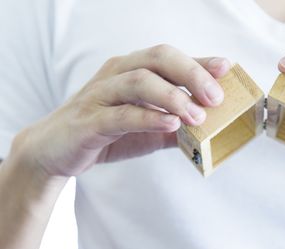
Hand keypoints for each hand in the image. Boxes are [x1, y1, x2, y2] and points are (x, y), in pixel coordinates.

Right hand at [11, 44, 230, 176]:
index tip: (226, 68)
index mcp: (132, 71)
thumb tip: (212, 130)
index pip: (170, 58)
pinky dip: (148, 117)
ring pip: (139, 81)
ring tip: (198, 116)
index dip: (200, 62)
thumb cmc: (104, 133)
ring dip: (173, 97)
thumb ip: (175, 126)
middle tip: (215, 96)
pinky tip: (171, 124)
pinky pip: (121, 114)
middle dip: (191, 74)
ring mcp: (101, 95)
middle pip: (157, 59)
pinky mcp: (89, 121)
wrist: (54, 150)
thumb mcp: (147, 129)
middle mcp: (117, 75)